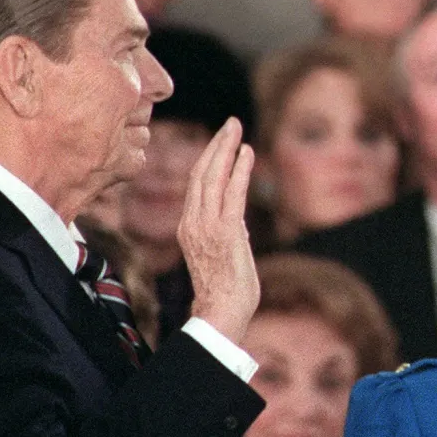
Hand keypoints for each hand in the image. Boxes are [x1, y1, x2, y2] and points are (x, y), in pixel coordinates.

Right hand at [178, 119, 259, 342]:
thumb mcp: (221, 253)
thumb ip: (226, 232)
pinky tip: (248, 152)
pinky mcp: (225, 232)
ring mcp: (206, 226)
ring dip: (226, 149)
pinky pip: (233, 193)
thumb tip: (237, 219)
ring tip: (236, 128)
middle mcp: (192, 222)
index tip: (222, 140)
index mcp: (188, 227)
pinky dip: (240, 170)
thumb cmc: (224, 290)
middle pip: (201, 173)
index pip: (196, 184)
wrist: (220, 313)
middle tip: (230, 123)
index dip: (208, 159)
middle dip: (217, 145)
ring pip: (213, 177)